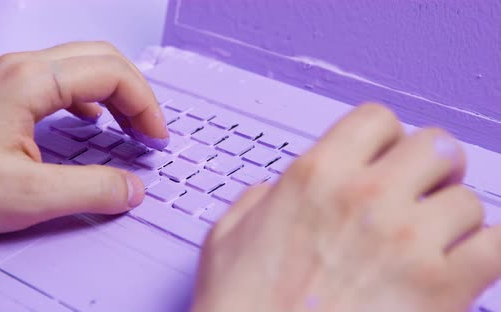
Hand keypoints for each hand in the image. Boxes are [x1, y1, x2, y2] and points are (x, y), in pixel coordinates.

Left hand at [0, 41, 168, 233]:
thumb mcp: (28, 197)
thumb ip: (91, 190)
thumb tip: (133, 188)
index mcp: (32, 81)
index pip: (111, 74)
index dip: (144, 105)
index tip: (156, 139)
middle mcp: (23, 66)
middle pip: (103, 59)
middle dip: (136, 93)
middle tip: (150, 131)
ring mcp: (13, 73)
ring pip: (84, 63)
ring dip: (116, 92)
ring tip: (131, 126)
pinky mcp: (6, 87)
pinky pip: (63, 77)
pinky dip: (91, 96)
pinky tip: (93, 121)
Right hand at [192, 104, 500, 311]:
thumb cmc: (242, 307)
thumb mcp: (228, 236)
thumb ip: (259, 198)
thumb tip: (277, 191)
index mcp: (315, 176)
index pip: (377, 119)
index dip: (386, 138)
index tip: (386, 157)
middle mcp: (364, 196)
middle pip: (436, 146)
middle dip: (431, 166)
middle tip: (422, 190)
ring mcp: (407, 239)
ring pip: (467, 198)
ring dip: (453, 218)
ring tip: (432, 241)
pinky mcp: (441, 287)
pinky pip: (495, 245)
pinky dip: (484, 251)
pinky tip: (460, 265)